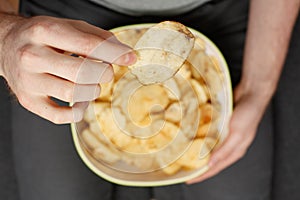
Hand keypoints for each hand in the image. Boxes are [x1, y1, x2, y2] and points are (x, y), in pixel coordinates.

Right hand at [0, 15, 135, 123]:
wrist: (6, 45)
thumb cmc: (43, 37)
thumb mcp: (69, 26)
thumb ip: (98, 38)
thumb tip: (126, 55)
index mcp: (44, 31)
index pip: (88, 45)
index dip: (115, 53)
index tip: (129, 58)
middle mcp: (32, 56)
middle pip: (82, 72)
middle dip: (104, 73)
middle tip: (105, 71)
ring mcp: (28, 81)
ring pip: (73, 93)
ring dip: (92, 90)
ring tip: (90, 82)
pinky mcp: (28, 100)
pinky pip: (59, 116)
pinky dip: (77, 112)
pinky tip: (80, 102)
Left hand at [187, 82, 270, 183]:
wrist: (251, 94)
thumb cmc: (248, 114)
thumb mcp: (237, 134)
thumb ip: (225, 150)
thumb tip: (211, 164)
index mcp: (235, 151)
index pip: (215, 167)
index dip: (202, 175)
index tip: (189, 180)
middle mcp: (230, 146)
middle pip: (211, 160)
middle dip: (199, 167)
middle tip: (184, 171)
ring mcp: (226, 136)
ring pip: (210, 149)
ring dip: (199, 154)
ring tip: (186, 158)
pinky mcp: (222, 127)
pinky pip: (210, 137)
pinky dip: (201, 141)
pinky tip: (193, 140)